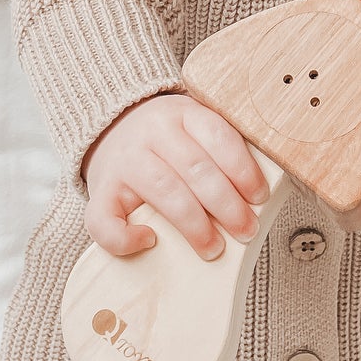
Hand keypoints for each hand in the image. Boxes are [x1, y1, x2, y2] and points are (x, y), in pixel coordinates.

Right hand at [81, 92, 271, 260]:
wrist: (110, 126)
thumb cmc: (166, 138)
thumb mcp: (194, 125)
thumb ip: (220, 148)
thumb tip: (258, 194)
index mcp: (182, 113)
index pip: (218, 138)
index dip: (243, 170)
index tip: (259, 197)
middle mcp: (152, 132)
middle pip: (196, 169)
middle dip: (227, 205)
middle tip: (247, 230)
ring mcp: (124, 161)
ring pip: (164, 192)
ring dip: (194, 225)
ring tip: (214, 247)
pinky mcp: (100, 191)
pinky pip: (105, 220)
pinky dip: (126, 237)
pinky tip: (149, 241)